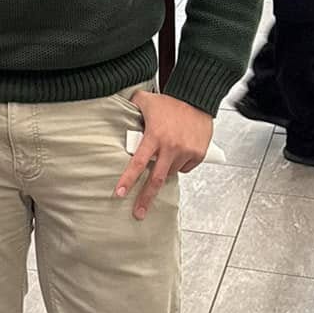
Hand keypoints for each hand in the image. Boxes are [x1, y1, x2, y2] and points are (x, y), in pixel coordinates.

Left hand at [114, 92, 211, 219]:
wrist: (197, 99)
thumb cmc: (170, 101)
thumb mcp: (145, 100)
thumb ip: (130, 108)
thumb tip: (115, 113)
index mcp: (155, 136)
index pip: (139, 163)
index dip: (128, 180)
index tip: (120, 194)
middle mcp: (171, 147)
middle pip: (156, 180)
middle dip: (146, 199)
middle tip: (138, 213)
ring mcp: (186, 152)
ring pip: (171, 172)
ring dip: (165, 168)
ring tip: (165, 152)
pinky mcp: (198, 154)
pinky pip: (185, 168)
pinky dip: (180, 164)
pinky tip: (179, 150)